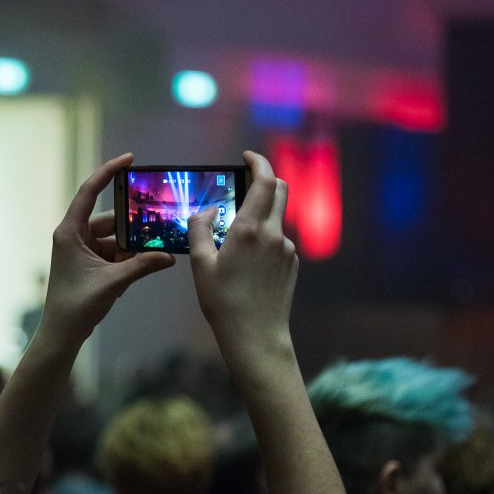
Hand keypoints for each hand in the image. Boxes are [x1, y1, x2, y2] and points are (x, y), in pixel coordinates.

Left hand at [41, 153, 174, 341]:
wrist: (63, 333)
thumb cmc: (76, 306)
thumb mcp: (113, 283)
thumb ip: (142, 266)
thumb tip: (170, 256)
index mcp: (70, 232)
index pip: (89, 192)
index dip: (109, 172)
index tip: (129, 159)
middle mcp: (74, 235)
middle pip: (110, 218)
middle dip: (133, 221)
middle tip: (159, 215)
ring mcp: (82, 249)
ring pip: (116, 237)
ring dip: (134, 243)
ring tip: (158, 243)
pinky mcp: (90, 262)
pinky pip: (115, 251)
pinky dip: (129, 256)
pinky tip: (147, 261)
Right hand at [188, 150, 297, 365]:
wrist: (256, 337)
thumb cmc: (224, 302)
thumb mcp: (201, 264)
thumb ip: (200, 228)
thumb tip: (208, 210)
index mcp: (251, 229)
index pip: (264, 180)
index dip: (258, 162)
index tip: (247, 157)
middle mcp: (274, 234)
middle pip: (280, 190)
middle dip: (265, 179)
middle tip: (245, 182)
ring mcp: (287, 249)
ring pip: (277, 217)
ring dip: (260, 215)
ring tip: (234, 242)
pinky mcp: (292, 264)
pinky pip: (278, 240)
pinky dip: (264, 238)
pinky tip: (247, 263)